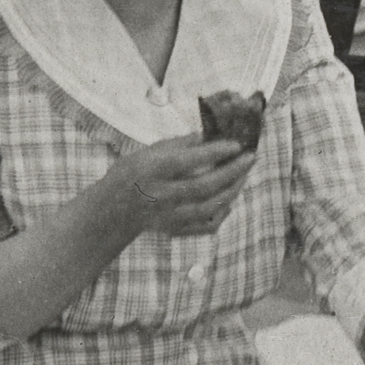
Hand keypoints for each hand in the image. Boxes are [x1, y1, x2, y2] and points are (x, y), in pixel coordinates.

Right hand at [97, 136, 254, 238]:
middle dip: (232, 171)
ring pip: (210, 207)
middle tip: (251, 157)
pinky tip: (230, 197)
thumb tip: (209, 135)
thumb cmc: (131, 173)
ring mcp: (169, 217)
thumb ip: (179, 144)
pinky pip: (207, 225)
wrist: (113, 211)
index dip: (213, 152)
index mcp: (151, 171)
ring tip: (244, 174)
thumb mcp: (147, 152)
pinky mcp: (176, 230)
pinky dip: (223, 212)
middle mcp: (161, 196)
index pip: (186, 161)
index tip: (236, 144)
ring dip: (233, 190)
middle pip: (203, 185)